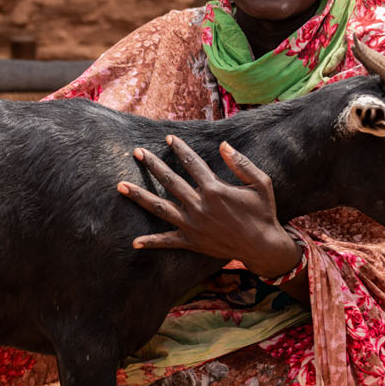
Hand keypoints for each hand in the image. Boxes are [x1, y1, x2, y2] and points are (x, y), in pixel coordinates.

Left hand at [117, 136, 301, 279]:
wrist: (263, 247)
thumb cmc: (263, 212)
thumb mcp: (260, 183)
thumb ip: (241, 163)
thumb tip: (223, 145)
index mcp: (214, 189)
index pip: (191, 163)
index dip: (180, 148)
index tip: (169, 138)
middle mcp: (199, 205)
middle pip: (169, 180)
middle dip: (152, 164)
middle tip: (137, 152)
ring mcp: (192, 225)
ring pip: (160, 208)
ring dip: (139, 196)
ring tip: (121, 186)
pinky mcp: (192, 242)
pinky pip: (167, 241)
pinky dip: (151, 242)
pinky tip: (135, 242)